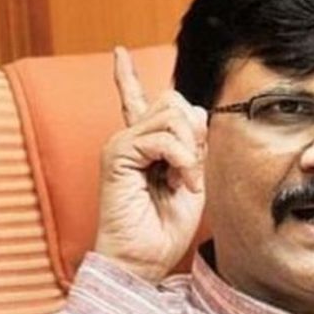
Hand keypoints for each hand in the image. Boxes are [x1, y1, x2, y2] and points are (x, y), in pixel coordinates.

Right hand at [93, 46, 206, 283]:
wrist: (142, 261)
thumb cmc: (164, 229)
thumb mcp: (192, 180)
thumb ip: (194, 146)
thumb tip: (196, 113)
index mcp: (143, 146)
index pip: (135, 101)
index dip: (126, 76)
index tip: (118, 53)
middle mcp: (128, 139)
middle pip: (173, 101)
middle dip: (196, 132)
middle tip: (193, 170)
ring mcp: (120, 144)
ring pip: (171, 113)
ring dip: (191, 150)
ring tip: (186, 181)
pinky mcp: (117, 155)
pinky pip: (162, 137)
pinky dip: (182, 159)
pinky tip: (180, 183)